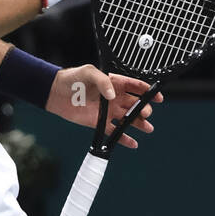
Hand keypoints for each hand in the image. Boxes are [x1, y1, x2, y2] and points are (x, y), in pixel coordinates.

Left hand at [45, 65, 162, 149]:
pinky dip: (124, 139)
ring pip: (128, 119)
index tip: (158, 97)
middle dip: (144, 109)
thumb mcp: (89, 72)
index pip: (136, 87)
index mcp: (115, 83)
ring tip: (148, 129)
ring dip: (139, 124)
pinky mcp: (99, 123)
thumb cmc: (72, 78)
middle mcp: (114, 98)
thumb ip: (103, 82)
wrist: (55, 93)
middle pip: (135, 105)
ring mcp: (108, 111)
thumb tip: (114, 95)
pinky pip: (114, 132)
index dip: (149, 91)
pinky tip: (133, 143)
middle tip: (145, 114)